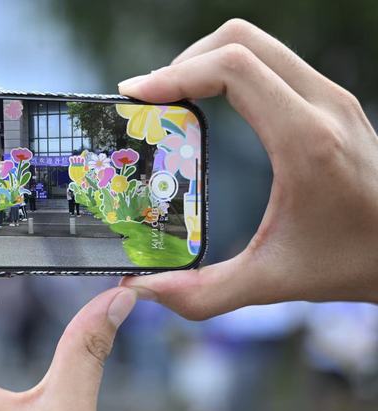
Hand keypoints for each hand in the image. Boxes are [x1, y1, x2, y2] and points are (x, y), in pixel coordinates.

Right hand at [118, 18, 377, 319]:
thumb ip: (203, 293)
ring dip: (206, 62)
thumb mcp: (274, 282)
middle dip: (184, 62)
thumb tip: (142, 290)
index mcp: (305, 141)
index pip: (233, 69)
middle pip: (239, 40)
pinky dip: (229, 71)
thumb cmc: (352, 262)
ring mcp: (329, 97)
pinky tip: (211, 105)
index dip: (175, 74)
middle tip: (152, 100)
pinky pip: (270, 62)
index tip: (136, 96)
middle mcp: (322, 104)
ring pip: (255, 44)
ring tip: (174, 100)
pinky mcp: (329, 101)